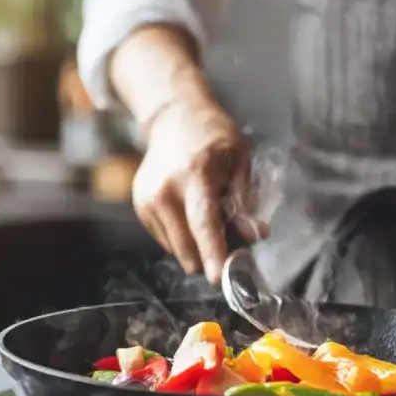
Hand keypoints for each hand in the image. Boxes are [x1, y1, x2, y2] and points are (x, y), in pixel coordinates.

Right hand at [133, 97, 259, 282]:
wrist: (172, 117)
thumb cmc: (212, 135)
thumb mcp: (239, 158)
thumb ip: (244, 199)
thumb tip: (255, 235)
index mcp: (194, 175)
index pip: (203, 223)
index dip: (212, 252)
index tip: (218, 278)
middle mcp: (165, 190)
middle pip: (187, 245)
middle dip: (210, 255)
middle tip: (231, 244)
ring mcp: (148, 200)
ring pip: (176, 249)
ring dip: (196, 247)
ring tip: (208, 220)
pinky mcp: (140, 207)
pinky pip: (166, 240)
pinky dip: (183, 237)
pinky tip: (190, 213)